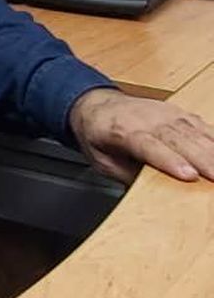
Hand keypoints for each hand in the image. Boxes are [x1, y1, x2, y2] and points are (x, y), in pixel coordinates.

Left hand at [69, 87, 213, 183]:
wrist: (95, 104)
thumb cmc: (98, 134)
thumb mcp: (101, 160)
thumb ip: (126, 175)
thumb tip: (148, 193)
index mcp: (122, 131)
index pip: (150, 146)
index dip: (171, 160)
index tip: (190, 175)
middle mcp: (145, 119)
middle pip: (178, 138)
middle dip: (202, 158)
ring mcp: (163, 113)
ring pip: (192, 130)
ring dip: (211, 149)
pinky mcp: (176, 112)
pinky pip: (199, 123)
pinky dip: (213, 136)